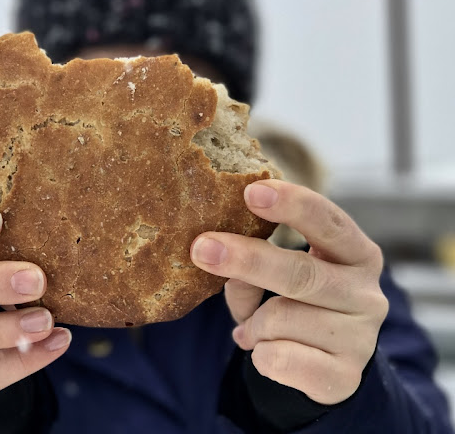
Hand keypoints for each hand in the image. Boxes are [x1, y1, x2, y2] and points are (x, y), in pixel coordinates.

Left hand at [190, 180, 387, 404]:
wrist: (328, 366)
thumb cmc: (299, 303)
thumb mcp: (281, 275)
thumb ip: (255, 262)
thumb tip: (217, 256)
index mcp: (356, 254)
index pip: (329, 222)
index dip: (292, 204)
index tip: (251, 191)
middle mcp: (366, 293)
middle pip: (300, 273)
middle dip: (247, 259)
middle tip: (201, 248)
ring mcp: (360, 338)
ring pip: (278, 320)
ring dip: (253, 323)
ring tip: (256, 328)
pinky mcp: (344, 376)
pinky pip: (276, 358)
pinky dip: (259, 353)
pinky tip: (268, 352)